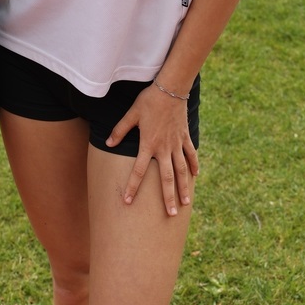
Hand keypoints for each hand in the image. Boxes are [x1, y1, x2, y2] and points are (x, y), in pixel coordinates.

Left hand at [105, 83, 198, 216]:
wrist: (170, 89)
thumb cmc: (148, 101)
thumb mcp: (131, 114)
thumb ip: (120, 130)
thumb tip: (108, 143)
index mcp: (148, 144)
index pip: (138, 171)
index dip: (132, 187)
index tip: (128, 201)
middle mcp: (164, 148)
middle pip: (166, 178)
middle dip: (167, 197)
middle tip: (170, 215)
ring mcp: (176, 143)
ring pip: (181, 170)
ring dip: (183, 187)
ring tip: (185, 204)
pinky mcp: (185, 136)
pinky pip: (191, 154)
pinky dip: (194, 165)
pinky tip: (196, 176)